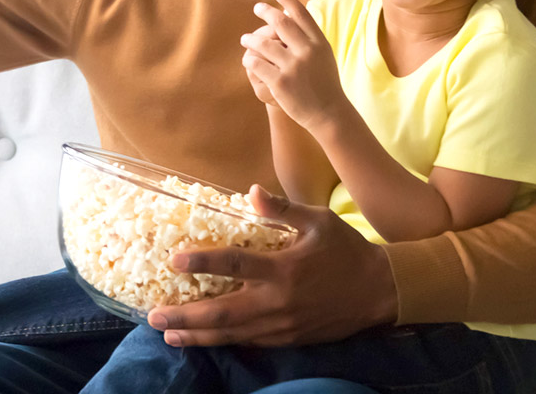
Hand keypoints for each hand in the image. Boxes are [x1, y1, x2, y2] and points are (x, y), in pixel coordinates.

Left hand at [147, 184, 396, 346]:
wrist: (380, 292)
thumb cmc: (345, 250)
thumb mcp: (318, 220)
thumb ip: (282, 209)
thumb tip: (251, 192)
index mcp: (283, 269)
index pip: (234, 264)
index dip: (202, 262)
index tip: (174, 261)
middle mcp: (277, 302)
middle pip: (223, 313)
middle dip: (186, 317)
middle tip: (155, 318)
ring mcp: (282, 326)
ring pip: (232, 334)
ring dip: (198, 337)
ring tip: (169, 336)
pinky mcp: (288, 339)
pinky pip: (250, 343)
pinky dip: (224, 342)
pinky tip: (205, 341)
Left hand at [241, 0, 345, 129]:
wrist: (328, 113)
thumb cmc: (324, 83)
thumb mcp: (323, 55)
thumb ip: (309, 36)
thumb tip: (289, 13)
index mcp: (319, 43)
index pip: (302, 14)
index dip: (288, 0)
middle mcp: (307, 51)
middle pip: (280, 23)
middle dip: (265, 12)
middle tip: (257, 8)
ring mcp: (293, 67)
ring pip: (263, 43)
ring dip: (250, 39)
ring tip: (245, 39)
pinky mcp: (279, 82)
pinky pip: (257, 64)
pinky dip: (250, 59)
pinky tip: (248, 59)